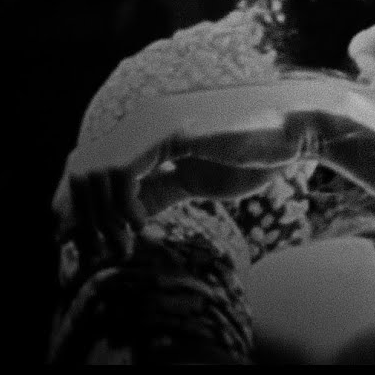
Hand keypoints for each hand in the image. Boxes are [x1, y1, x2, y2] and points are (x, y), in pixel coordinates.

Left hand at [52, 79, 354, 261]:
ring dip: (100, 218)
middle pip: (77, 172)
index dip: (79, 210)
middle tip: (104, 252)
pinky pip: (120, 173)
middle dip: (81, 219)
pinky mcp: (171, 130)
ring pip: (90, 174)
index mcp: (146, 131)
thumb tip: (130, 216)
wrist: (297, 127)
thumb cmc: (257, 152)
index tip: (92, 247)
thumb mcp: (198, 179)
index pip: (88, 169)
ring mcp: (153, 122)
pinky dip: (123, 206)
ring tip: (126, 242)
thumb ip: (161, 190)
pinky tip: (144, 224)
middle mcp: (140, 121)